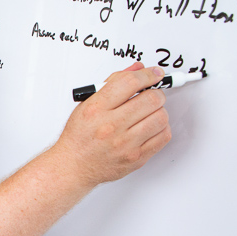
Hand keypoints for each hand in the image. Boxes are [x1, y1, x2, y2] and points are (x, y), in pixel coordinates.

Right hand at [53, 62, 170, 185]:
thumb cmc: (78, 137)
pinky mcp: (136, 157)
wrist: (73, 166)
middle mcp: (110, 126)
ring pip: (161, 117)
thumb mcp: (87, 104)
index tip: (154, 74)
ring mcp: (125, 144)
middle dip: (155, 93)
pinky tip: (150, 127)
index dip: (148, 74)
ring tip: (149, 113)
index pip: (130, 82)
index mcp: (96, 110)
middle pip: (151, 99)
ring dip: (159, 111)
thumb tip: (137, 69)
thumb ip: (112, 84)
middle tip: (151, 95)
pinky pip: (163, 136)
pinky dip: (161, 128)